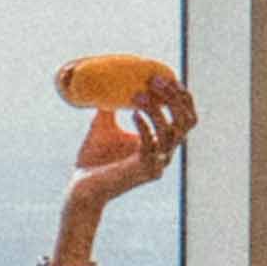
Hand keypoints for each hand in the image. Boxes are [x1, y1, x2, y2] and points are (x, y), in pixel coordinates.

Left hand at [54, 68, 197, 256]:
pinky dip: (144, 127)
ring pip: (170, 132)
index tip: (165, 77)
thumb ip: (109, 107)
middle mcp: (164, 154)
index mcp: (160, 143)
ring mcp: (156, 164)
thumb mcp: (103, 126)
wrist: (81, 188)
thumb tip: (105, 84)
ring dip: (156, 110)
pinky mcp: (144, 171)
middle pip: (185, 122)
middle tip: (155, 81)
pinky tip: (133, 114)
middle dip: (173, 98)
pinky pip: (152, 145)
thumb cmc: (93, 160)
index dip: (181, 97)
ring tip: (137, 95)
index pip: (185, 118)